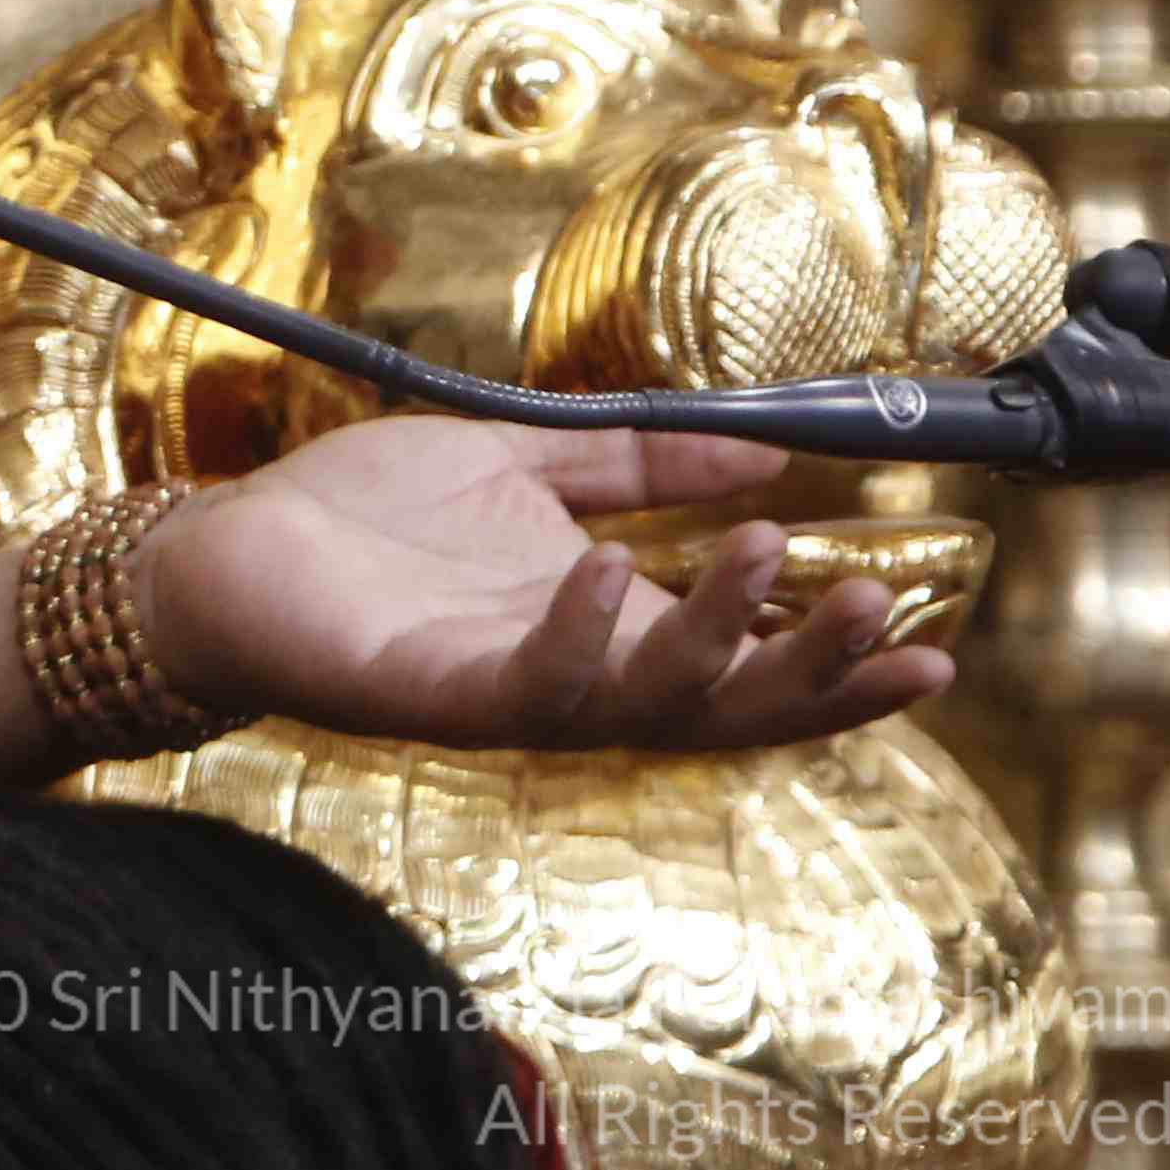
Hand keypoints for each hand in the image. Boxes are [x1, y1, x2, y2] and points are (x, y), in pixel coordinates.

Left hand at [137, 423, 955, 755]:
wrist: (229, 545)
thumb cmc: (364, 518)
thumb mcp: (525, 469)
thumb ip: (637, 466)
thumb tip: (761, 456)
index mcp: (608, 631)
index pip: (748, 673)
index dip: (840, 674)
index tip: (940, 657)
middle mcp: (575, 680)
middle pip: (726, 713)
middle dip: (811, 676)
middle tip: (886, 618)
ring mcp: (507, 696)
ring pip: (643, 704)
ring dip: (714, 639)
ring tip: (762, 552)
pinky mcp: (432, 695)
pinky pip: (527, 682)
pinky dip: (578, 630)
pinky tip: (609, 569)